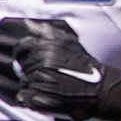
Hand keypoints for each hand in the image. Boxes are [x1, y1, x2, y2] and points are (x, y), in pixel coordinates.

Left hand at [0, 19, 120, 120]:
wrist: (99, 88)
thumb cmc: (84, 65)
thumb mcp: (68, 42)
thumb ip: (47, 32)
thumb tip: (28, 23)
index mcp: (45, 47)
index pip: (21, 48)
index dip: (23, 55)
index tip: (29, 61)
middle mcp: (40, 62)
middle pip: (22, 66)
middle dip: (31, 71)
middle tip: (47, 76)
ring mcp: (39, 80)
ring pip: (24, 81)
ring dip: (32, 84)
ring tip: (50, 86)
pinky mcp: (39, 97)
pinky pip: (24, 96)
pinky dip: (31, 97)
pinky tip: (44, 97)